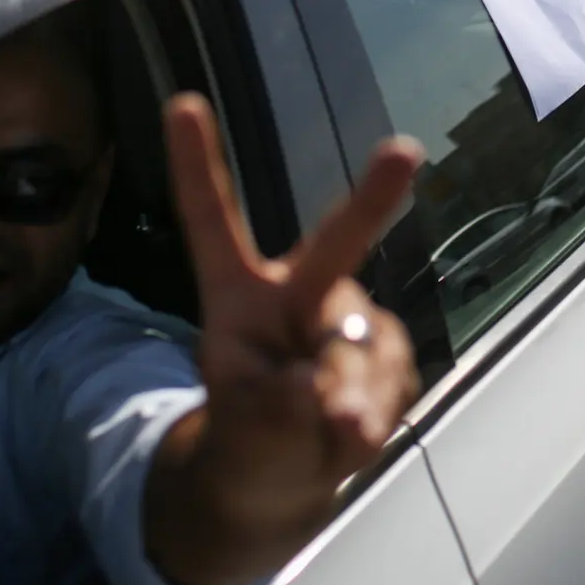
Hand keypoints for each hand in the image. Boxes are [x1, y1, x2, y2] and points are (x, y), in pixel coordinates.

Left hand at [145, 92, 423, 584]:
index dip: (196, 167)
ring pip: (369, 349)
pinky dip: (377, 414)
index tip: (181, 104)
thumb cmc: (251, 439)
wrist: (289, 479)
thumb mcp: (242, 436)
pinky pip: (395, 380)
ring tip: (327, 436)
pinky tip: (354, 427)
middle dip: (374, 198)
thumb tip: (333, 398)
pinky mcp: (390, 347)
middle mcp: (301, 291)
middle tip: (402, 152)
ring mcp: (352, 317)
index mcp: (240, 296)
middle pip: (336, 244)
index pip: (212, 224)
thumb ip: (277, 412)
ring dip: (356, 402)